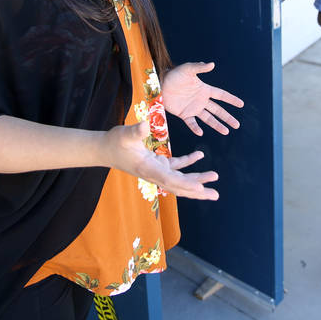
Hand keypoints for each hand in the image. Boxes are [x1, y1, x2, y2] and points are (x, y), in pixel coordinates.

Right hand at [103, 121, 219, 199]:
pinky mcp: (158, 163)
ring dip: (197, 179)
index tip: (200, 189)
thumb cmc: (114, 142)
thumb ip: (136, 131)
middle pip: (180, 186)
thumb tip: (146, 125)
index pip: (170, 179)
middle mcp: (155, 173)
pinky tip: (200, 155)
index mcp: (149, 169)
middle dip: (198, 190)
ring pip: (181, 178)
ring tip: (214, 177)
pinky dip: (189, 162)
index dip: (186, 185)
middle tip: (216, 195)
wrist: (105, 149)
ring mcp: (157, 169)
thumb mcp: (125, 134)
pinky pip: (177, 166)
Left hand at [161, 62, 243, 135]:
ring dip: (217, 125)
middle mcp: (201, 100)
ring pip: (208, 118)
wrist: (160, 83)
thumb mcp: (187, 69)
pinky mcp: (184, 114)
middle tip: (237, 125)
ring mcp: (193, 108)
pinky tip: (201, 133)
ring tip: (226, 132)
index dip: (231, 99)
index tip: (241, 104)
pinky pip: (191, 123)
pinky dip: (195, 128)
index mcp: (204, 89)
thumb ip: (199, 68)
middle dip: (227, 117)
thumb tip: (212, 64)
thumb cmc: (174, 74)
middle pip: (218, 110)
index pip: (221, 95)